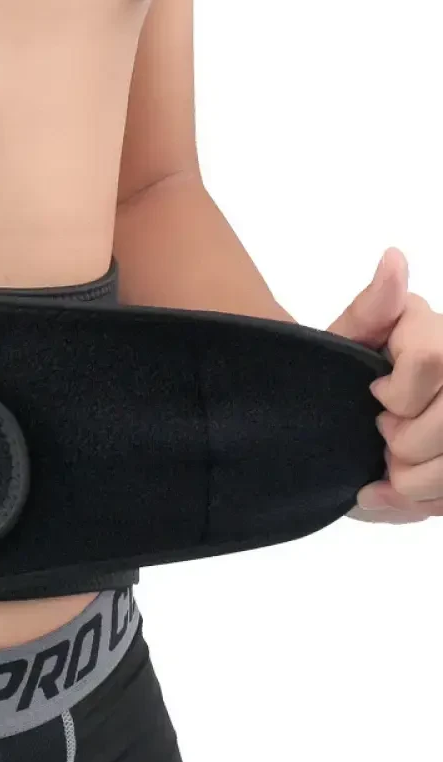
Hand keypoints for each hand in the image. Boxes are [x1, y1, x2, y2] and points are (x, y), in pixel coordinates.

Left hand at [327, 247, 442, 522]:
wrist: (328, 424)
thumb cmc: (330, 380)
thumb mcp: (336, 347)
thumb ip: (368, 310)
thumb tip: (394, 258)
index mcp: (432, 331)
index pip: (434, 361)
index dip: (401, 395)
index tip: (373, 399)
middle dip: (410, 446)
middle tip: (380, 442)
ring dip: (419, 485)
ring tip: (385, 476)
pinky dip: (424, 503)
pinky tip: (396, 494)